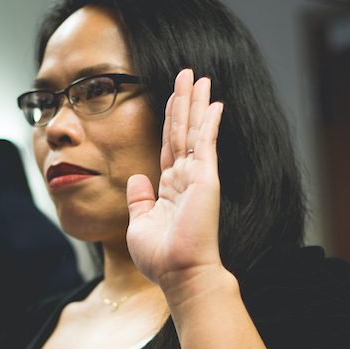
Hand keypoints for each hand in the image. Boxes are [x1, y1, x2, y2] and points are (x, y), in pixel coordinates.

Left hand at [126, 69, 224, 296]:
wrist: (179, 275)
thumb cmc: (161, 257)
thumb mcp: (140, 224)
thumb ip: (139, 200)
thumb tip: (136, 179)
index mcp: (169, 188)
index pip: (168, 146)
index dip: (169, 121)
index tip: (171, 98)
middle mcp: (185, 178)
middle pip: (182, 131)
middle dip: (183, 101)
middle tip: (186, 74)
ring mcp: (197, 177)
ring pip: (193, 130)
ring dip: (195, 102)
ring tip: (197, 76)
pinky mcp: (205, 179)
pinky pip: (206, 143)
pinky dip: (209, 121)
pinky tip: (213, 101)